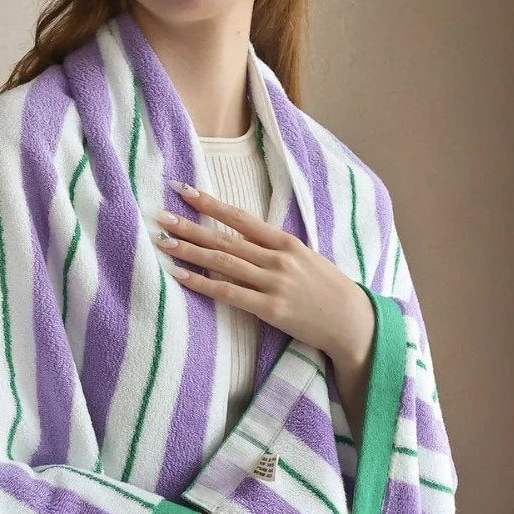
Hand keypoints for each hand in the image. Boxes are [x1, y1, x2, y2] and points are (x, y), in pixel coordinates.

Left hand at [155, 181, 366, 358]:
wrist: (352, 322)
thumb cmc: (327, 290)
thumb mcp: (305, 259)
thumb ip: (275, 248)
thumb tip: (244, 237)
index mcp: (285, 242)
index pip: (241, 218)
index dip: (211, 205)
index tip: (186, 191)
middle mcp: (277, 259)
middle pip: (225, 239)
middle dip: (190, 226)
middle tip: (160, 216)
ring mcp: (274, 283)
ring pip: (223, 262)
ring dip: (190, 251)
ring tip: (163, 242)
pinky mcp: (271, 308)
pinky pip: (229, 293)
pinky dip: (202, 283)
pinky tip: (181, 276)